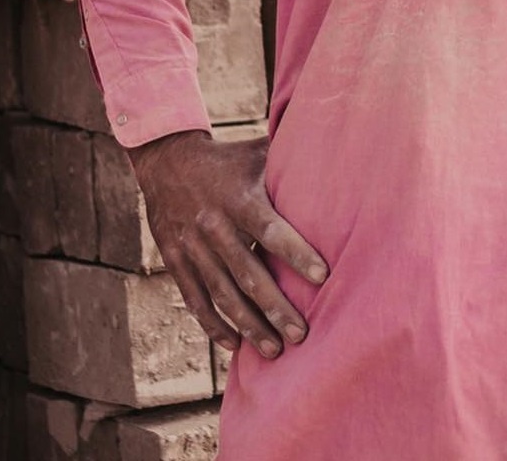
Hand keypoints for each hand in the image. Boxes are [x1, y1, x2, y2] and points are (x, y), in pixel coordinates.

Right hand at [127, 129, 328, 359]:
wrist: (167, 159)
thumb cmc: (228, 159)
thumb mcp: (256, 154)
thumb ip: (291, 163)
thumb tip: (339, 155)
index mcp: (239, 196)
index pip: (270, 229)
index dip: (295, 253)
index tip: (322, 276)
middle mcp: (213, 224)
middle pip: (247, 273)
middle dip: (275, 307)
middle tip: (302, 335)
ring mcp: (191, 245)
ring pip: (222, 293)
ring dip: (248, 325)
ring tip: (275, 351)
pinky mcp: (175, 259)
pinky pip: (195, 298)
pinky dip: (213, 325)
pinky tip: (234, 345)